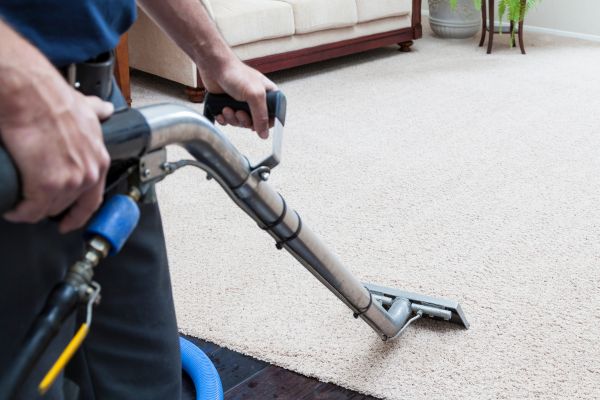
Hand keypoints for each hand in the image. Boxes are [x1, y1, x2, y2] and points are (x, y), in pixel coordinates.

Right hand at [0, 76, 112, 232]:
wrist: (29, 93)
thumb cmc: (51, 98)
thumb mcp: (84, 107)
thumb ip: (96, 111)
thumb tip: (103, 109)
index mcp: (98, 160)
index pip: (93, 200)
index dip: (78, 214)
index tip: (68, 222)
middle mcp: (88, 174)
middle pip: (66, 205)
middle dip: (48, 206)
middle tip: (32, 202)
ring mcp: (68, 182)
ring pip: (47, 209)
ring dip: (31, 209)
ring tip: (19, 203)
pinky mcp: (45, 186)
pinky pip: (30, 210)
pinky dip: (19, 212)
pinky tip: (12, 208)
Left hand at [201, 59, 276, 138]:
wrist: (214, 67)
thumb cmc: (235, 73)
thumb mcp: (255, 94)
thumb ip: (261, 115)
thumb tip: (264, 134)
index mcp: (268, 95)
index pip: (274, 116)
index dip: (266, 123)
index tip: (258, 125)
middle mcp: (256, 100)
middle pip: (255, 122)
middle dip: (245, 120)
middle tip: (239, 112)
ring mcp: (242, 104)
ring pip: (241, 122)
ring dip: (233, 118)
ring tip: (227, 108)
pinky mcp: (229, 106)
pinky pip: (229, 121)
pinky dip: (224, 118)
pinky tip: (221, 110)